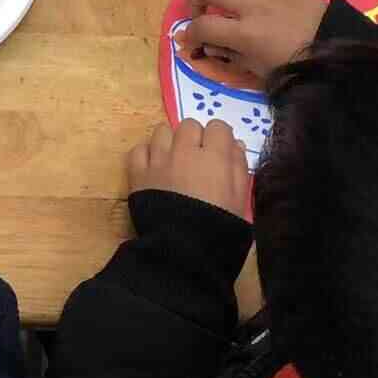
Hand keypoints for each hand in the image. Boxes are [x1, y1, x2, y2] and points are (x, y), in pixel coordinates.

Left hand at [127, 120, 249, 219]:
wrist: (184, 252)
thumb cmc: (219, 228)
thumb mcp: (240, 201)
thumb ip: (239, 168)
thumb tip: (235, 144)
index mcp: (214, 157)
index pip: (218, 127)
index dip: (220, 140)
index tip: (220, 154)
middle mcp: (184, 151)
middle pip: (189, 125)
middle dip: (195, 138)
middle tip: (198, 159)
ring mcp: (158, 160)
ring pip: (162, 131)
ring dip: (170, 142)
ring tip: (175, 162)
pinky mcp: (137, 173)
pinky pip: (139, 149)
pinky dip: (147, 155)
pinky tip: (154, 168)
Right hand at [180, 0, 328, 83]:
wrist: (336, 50)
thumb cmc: (296, 65)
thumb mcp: (259, 70)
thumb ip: (230, 55)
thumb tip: (208, 45)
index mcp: (247, 34)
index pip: (203, 26)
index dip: (189, 33)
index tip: (189, 38)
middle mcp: (254, 6)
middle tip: (197, 11)